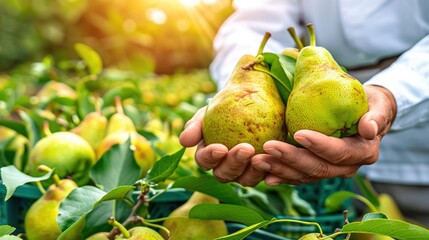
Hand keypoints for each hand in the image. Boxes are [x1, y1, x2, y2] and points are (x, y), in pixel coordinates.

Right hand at [179, 107, 264, 185]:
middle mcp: (225, 168)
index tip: (220, 148)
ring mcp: (245, 172)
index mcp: (209, 157)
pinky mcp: (265, 170)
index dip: (211, 158)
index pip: (205, 161)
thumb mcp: (208, 112)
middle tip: (246, 148)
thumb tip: (184, 141)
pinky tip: (277, 160)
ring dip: (253, 171)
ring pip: (247, 180)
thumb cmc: (225, 106)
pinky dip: (272, 170)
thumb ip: (195, 125)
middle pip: (225, 174)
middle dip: (234, 164)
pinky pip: (269, 174)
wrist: (251, 99)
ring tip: (261, 155)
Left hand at [251, 85, 396, 185]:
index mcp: (362, 153)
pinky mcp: (317, 170)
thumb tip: (369, 128)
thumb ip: (376, 116)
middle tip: (268, 147)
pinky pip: (298, 176)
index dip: (319, 145)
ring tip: (258, 161)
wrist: (366, 116)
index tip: (298, 133)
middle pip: (317, 168)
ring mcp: (330, 171)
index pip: (338, 152)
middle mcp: (346, 167)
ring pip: (304, 175)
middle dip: (291, 159)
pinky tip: (264, 175)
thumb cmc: (370, 104)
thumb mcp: (378, 105)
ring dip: (280, 169)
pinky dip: (281, 176)